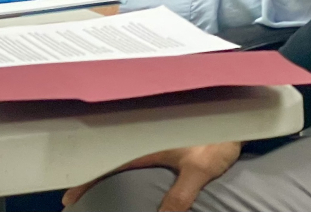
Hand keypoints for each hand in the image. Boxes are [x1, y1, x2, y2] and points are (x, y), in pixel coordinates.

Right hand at [61, 141, 241, 210]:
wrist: (240, 112)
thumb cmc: (220, 137)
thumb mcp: (198, 171)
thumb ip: (179, 197)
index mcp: (149, 139)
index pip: (111, 160)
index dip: (88, 178)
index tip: (70, 197)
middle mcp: (148, 131)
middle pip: (110, 150)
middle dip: (91, 170)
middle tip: (73, 194)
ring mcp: (155, 127)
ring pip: (121, 143)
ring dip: (106, 160)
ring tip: (91, 183)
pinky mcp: (166, 127)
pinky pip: (136, 140)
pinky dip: (124, 154)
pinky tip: (122, 166)